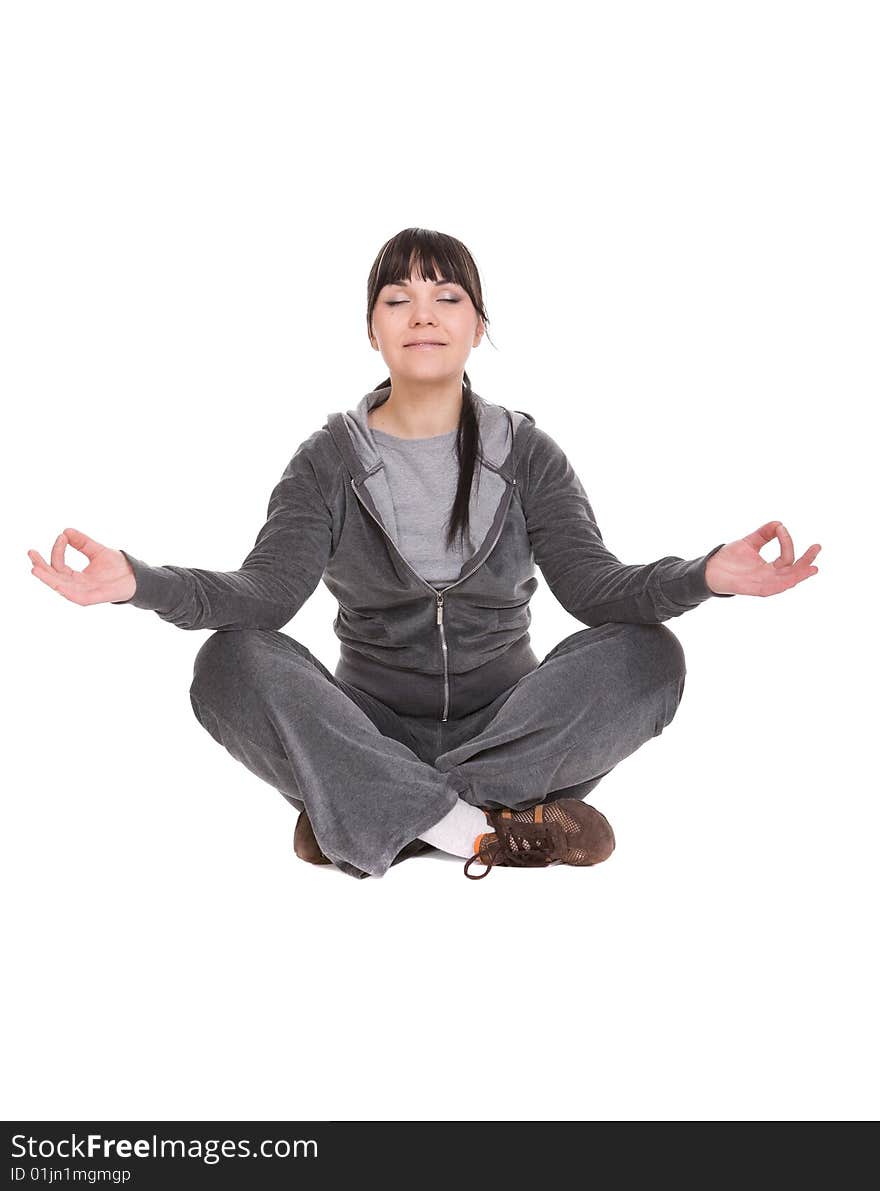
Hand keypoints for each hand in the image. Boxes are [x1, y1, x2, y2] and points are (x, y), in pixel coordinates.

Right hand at [28, 528, 135, 605]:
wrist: (136, 577)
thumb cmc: (118, 566)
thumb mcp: (96, 550)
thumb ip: (82, 542)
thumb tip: (66, 531)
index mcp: (76, 577)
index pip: (59, 564)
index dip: (57, 550)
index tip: (62, 536)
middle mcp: (76, 586)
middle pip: (53, 577)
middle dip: (41, 566)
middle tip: (31, 552)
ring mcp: (82, 593)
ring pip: (59, 586)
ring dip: (46, 578)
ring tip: (35, 567)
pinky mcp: (90, 599)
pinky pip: (73, 595)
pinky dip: (63, 589)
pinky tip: (54, 582)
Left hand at [705, 521, 820, 596]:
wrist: (709, 568)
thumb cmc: (728, 558)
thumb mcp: (749, 542)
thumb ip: (764, 533)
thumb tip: (779, 523)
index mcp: (769, 568)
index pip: (787, 559)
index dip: (787, 543)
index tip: (781, 528)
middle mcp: (768, 577)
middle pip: (793, 572)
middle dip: (806, 562)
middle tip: (817, 547)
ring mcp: (762, 584)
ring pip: (785, 582)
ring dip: (799, 575)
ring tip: (812, 567)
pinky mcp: (752, 590)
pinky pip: (770, 589)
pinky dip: (781, 584)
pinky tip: (791, 579)